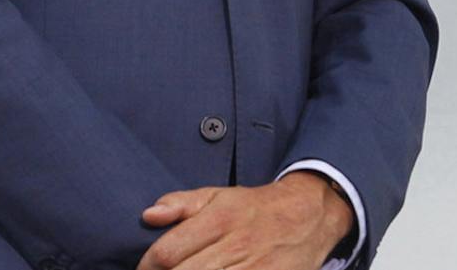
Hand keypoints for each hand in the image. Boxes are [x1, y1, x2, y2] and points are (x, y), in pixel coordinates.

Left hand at [136, 173, 351, 269]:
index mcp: (220, 219)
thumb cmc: (256, 207)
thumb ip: (182, 203)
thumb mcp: (220, 195)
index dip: (147, 266)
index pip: (166, 252)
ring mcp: (255, 267)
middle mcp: (236, 244)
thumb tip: (148, 215)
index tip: (146, 268)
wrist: (311, 214)